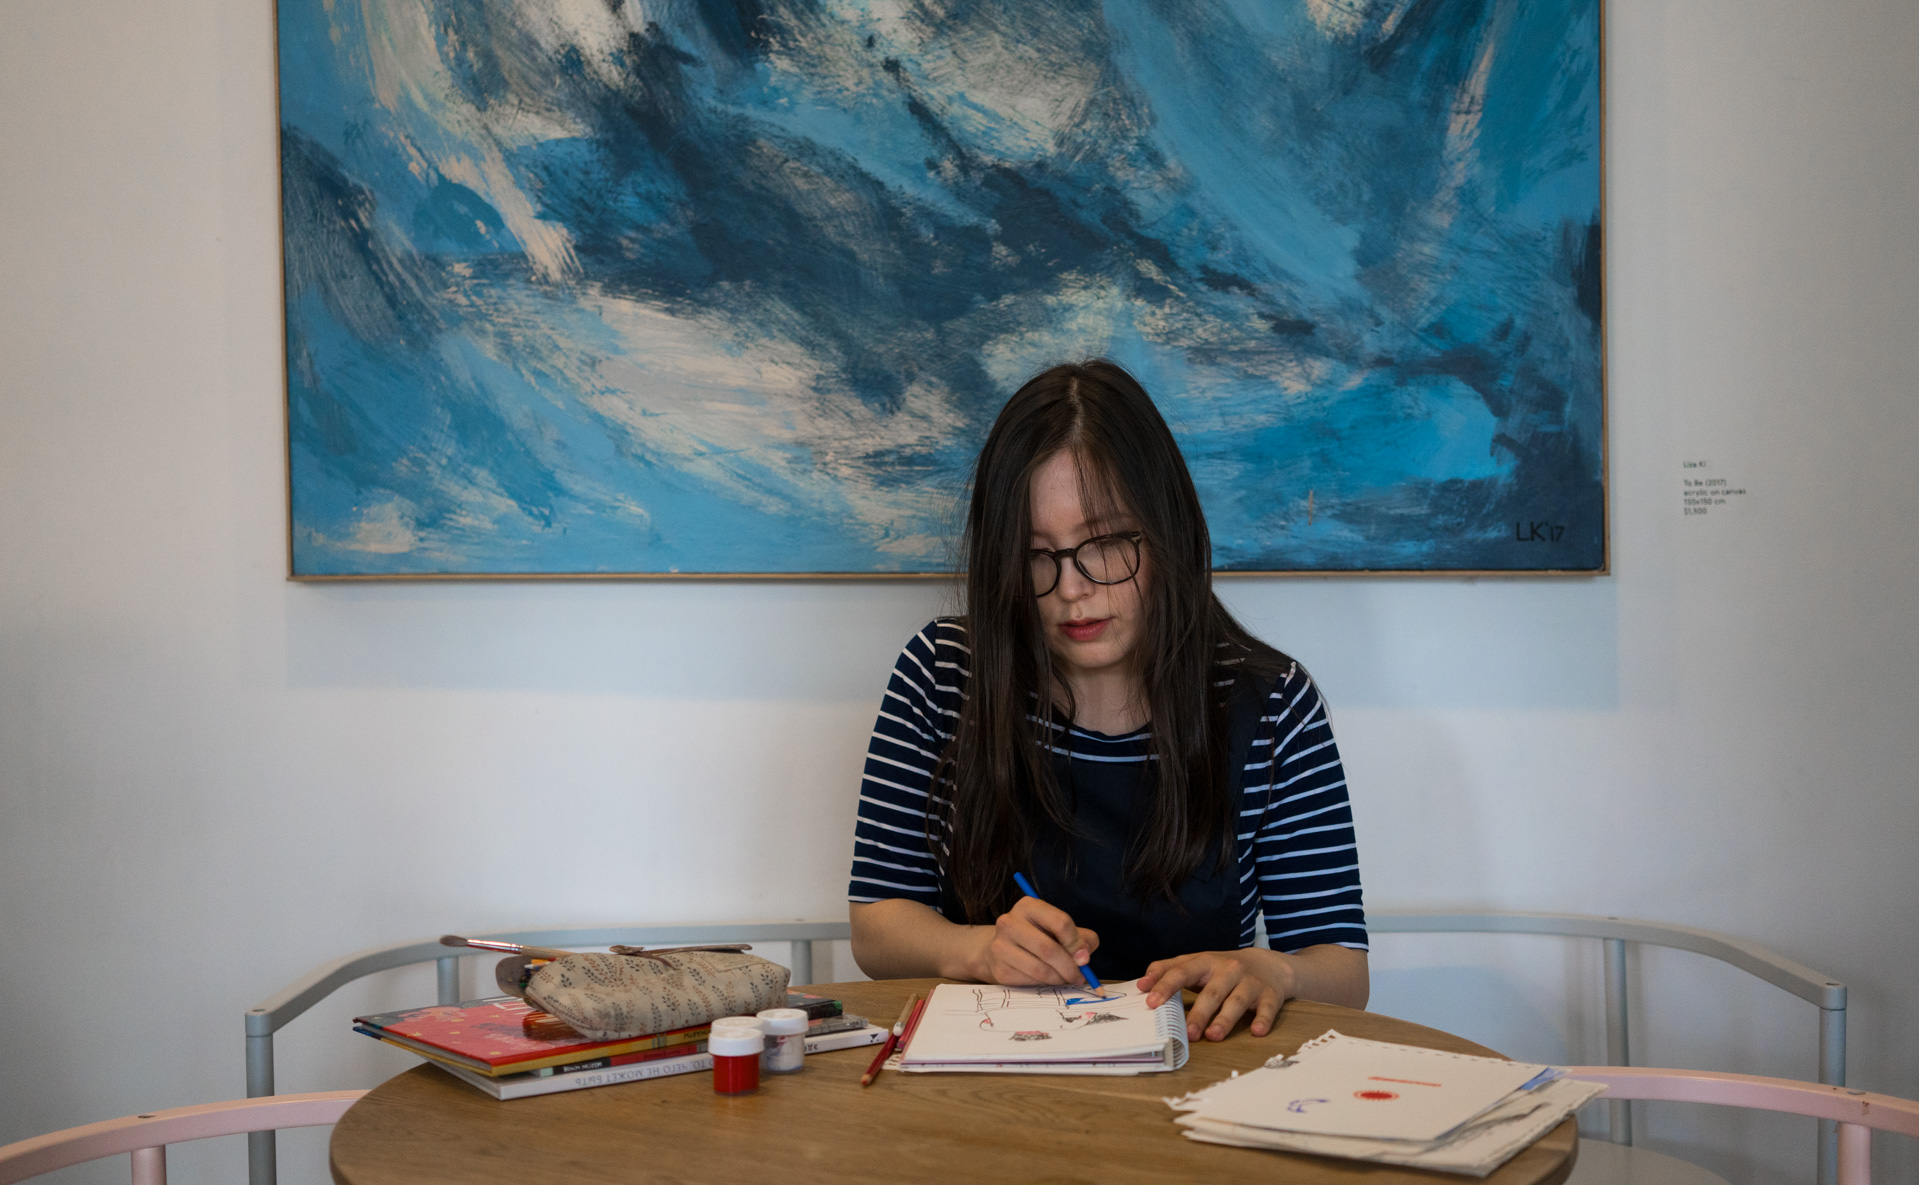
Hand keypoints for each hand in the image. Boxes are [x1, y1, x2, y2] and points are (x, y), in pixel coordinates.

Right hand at [972, 896, 1099, 985]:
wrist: (1003, 947)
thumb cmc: (1039, 935)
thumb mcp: (1061, 929)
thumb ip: (1081, 938)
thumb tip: (1083, 957)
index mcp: (1028, 906)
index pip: (1060, 922)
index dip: (1076, 943)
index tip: (1084, 957)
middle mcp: (1009, 923)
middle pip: (1048, 949)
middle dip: (1069, 967)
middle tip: (1079, 976)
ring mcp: (1001, 946)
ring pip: (1040, 969)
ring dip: (1059, 978)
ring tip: (1065, 978)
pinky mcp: (1000, 969)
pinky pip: (1030, 982)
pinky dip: (1045, 984)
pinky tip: (1048, 979)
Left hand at [1138, 948, 1294, 1041]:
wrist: (1269, 964)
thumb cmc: (1223, 968)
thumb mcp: (1197, 963)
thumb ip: (1169, 970)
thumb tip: (1141, 984)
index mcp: (1206, 962)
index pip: (1182, 972)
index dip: (1166, 986)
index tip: (1151, 1002)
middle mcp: (1229, 970)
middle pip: (1212, 991)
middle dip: (1199, 1012)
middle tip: (1186, 1032)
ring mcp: (1251, 982)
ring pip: (1238, 1000)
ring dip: (1226, 1019)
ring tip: (1213, 1035)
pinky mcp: (1270, 995)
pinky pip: (1268, 1008)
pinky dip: (1263, 1019)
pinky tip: (1257, 1031)